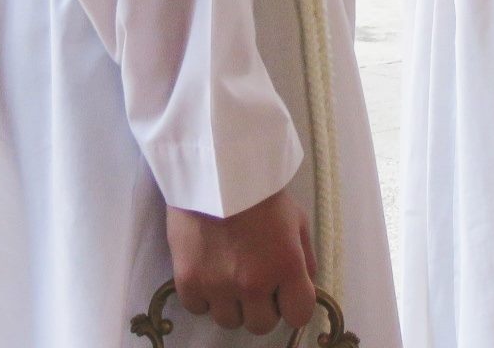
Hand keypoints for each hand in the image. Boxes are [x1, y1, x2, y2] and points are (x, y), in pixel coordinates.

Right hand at [166, 185, 317, 335]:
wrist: (216, 168)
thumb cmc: (261, 191)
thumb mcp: (296, 219)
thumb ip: (305, 259)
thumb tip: (305, 288)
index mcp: (286, 265)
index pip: (299, 315)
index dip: (294, 304)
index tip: (286, 293)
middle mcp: (253, 283)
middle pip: (261, 325)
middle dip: (262, 306)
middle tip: (255, 281)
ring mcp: (218, 285)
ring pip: (229, 321)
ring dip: (232, 303)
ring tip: (229, 273)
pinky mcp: (188, 281)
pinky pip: (199, 309)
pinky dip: (204, 296)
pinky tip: (209, 271)